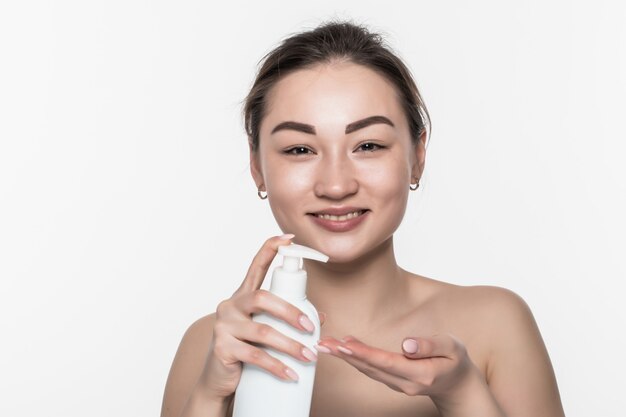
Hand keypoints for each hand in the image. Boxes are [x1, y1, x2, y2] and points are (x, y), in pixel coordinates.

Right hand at [194, 234, 325, 401]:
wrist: (219, 380)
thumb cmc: (246, 350)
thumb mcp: (266, 331)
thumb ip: (287, 320)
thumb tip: (321, 317)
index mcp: (243, 296)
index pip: (256, 266)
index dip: (270, 249)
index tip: (289, 239)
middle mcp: (230, 305)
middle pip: (263, 298)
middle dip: (291, 311)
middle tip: (311, 328)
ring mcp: (224, 326)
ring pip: (263, 331)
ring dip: (290, 345)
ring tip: (309, 357)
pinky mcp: (222, 347)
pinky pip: (255, 356)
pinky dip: (277, 367)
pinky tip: (291, 375)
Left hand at [315, 333, 478, 399]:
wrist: (458, 384)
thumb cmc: (455, 361)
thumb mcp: (452, 347)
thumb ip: (430, 344)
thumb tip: (406, 343)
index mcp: (421, 374)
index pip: (387, 362)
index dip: (364, 354)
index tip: (345, 345)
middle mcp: (406, 383)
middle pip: (371, 368)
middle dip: (346, 356)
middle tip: (325, 344)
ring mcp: (399, 386)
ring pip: (369, 371)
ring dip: (347, 358)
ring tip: (328, 345)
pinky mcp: (394, 382)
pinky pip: (372, 371)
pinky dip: (356, 360)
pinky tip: (345, 350)